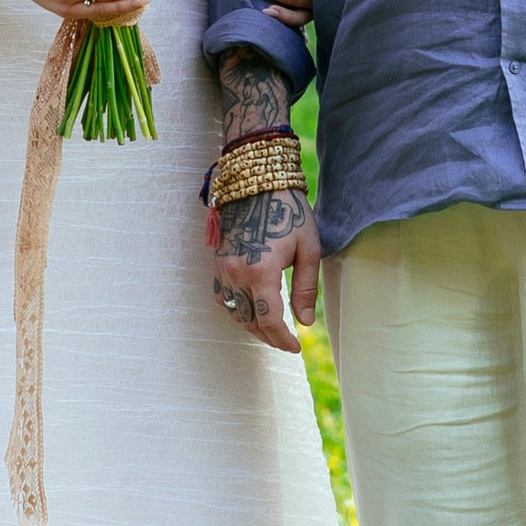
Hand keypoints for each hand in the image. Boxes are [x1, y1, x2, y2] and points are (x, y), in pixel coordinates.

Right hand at [211, 179, 320, 355]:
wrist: (257, 180)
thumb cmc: (289, 211)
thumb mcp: (308, 248)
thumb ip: (305, 288)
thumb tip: (304, 322)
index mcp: (261, 272)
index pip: (269, 321)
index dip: (282, 340)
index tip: (296, 346)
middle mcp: (236, 273)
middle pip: (249, 321)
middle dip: (269, 337)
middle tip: (287, 341)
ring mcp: (223, 268)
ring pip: (234, 312)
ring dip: (252, 325)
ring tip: (273, 329)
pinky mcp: (217, 261)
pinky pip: (222, 297)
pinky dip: (236, 309)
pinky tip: (252, 309)